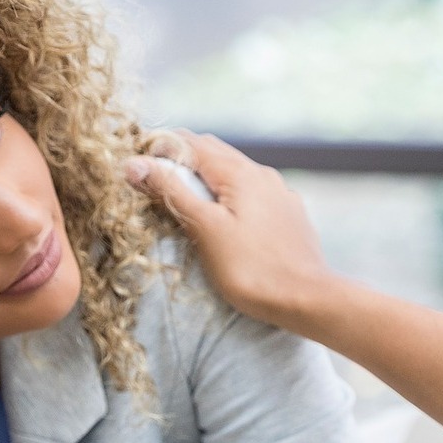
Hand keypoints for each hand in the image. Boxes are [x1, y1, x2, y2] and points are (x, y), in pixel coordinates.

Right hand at [124, 132, 335, 328]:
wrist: (307, 299)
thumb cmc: (252, 269)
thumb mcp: (205, 228)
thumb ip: (172, 191)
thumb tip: (135, 163)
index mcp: (240, 172)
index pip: (191, 143)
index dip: (160, 147)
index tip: (135, 162)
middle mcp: (263, 174)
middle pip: (214, 152)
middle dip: (181, 157)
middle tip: (153, 175)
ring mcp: (279, 194)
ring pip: (234, 172)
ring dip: (206, 175)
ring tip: (182, 194)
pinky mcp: (288, 214)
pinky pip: (252, 192)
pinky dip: (228, 193)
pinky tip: (222, 214)